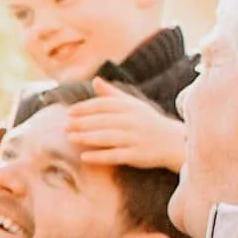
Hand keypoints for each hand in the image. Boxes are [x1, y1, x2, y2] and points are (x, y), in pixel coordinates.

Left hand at [66, 81, 184, 171]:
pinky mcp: (137, 155)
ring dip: (87, 137)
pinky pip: (115, 155)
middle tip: (64, 125)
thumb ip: (112, 94)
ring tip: (69, 138)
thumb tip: (95, 80)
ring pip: (107, 137)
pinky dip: (99, 156)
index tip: (69, 112)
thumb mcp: (132, 105)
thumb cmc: (147, 121)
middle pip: (103, 120)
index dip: (85, 107)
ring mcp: (135, 138)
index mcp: (130, 107)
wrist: (173, 142)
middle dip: (82, 123)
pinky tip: (84, 156)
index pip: (104, 104)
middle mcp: (132, 121)